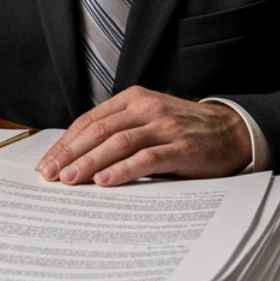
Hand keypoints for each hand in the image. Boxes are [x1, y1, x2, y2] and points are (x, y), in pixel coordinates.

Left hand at [36, 87, 251, 186]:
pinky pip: (146, 158)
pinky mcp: (180, 148)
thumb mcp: (149, 120)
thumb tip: (78, 157)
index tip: (47, 163)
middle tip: (50, 174)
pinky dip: (122, 170)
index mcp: (133, 99)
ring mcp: (164, 126)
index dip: (66, 143)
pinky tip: (105, 181)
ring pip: (118, 143)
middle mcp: (146, 108)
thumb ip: (119, 130)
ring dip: (90, 162)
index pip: (90, 121)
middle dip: (70, 154)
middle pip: (99, 131)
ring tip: (70, 179)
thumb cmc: (184, 130)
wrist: (232, 132)